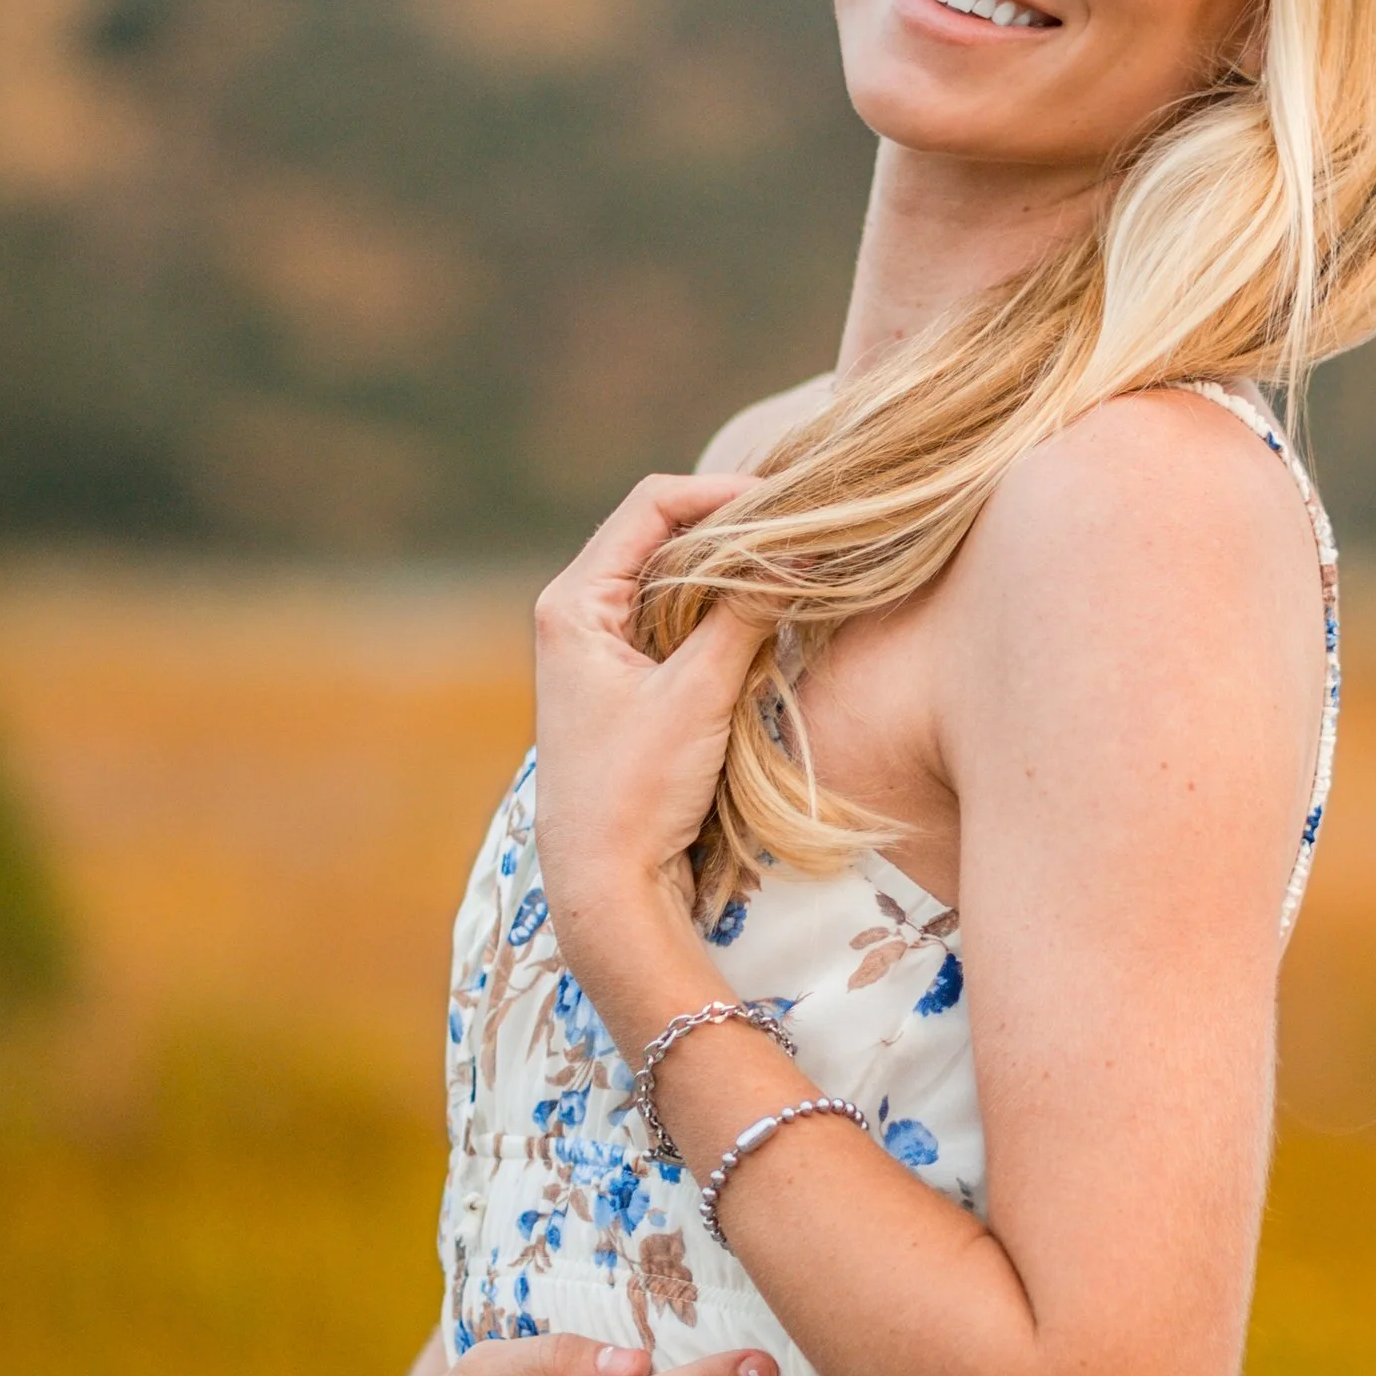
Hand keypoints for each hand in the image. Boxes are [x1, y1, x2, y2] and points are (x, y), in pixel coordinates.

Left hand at [531, 472, 766, 944]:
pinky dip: (721, 609)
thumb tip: (801, 549)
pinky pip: (678, 620)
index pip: (652, 507)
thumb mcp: (697, 694)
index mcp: (573, 602)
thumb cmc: (635, 789)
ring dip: (731, 569)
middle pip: (662, 533)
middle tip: (801, 529)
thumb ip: (746, 616)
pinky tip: (765, 615)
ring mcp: (600, 647)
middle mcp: (578, 612)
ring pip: (674, 577)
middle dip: (732, 526)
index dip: (721, 492)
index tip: (786, 502)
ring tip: (792, 565)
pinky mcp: (626, 680)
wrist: (606, 883)